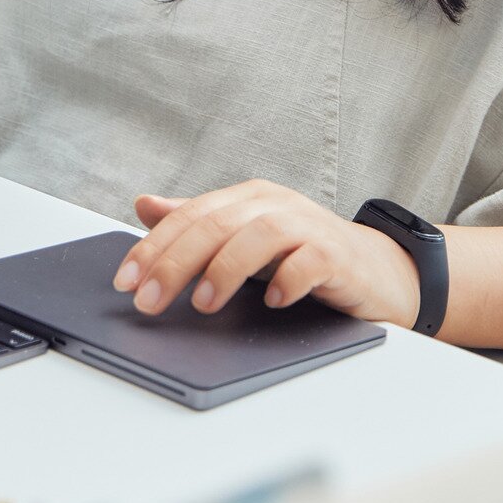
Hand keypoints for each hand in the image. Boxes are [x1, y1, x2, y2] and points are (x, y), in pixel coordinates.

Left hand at [113, 180, 423, 329]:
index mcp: (247, 198)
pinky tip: (273, 300)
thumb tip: (144, 205)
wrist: (377, 271)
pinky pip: (312, 261)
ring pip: (259, 236)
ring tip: (204, 304)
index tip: (125, 281)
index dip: (153, 247)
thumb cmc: (303, 254)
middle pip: (216, 225)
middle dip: (176, 263)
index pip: (190, 216)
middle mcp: (274, 205)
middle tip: (149, 300)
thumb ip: (198, 223)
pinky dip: (289, 278)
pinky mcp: (339, 255)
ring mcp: (309, 226)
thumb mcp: (244, 237)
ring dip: (227, 269)